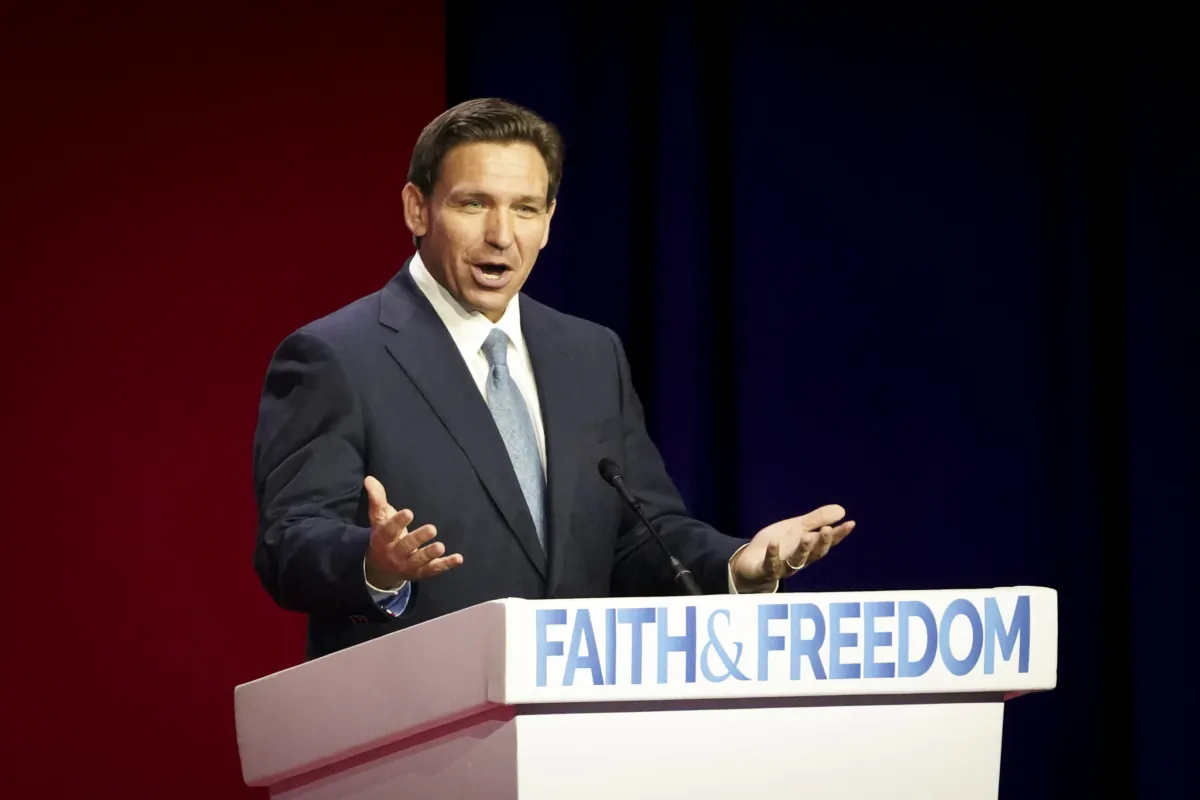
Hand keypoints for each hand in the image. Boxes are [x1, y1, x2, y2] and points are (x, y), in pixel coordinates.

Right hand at [363, 475, 462, 589]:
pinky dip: (446, 565)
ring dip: (430, 554)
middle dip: (418, 538)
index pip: (389, 530)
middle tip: (432, 528)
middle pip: (405, 546)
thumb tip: (370, 479)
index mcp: (383, 538)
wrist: (380, 569)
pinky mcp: (421, 572)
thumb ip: (377, 499)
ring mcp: (408, 564)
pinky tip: (458, 558)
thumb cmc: (384, 536)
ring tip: (441, 546)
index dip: (398, 522)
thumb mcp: (379, 518)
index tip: (409, 512)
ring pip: (419, 560)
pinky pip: (434, 569)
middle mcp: (394, 553)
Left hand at [731, 504, 854, 589]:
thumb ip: (817, 520)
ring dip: (802, 550)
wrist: (750, 563)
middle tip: (828, 530)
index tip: (850, 523)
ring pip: (796, 561)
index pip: (827, 542)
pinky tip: (774, 543)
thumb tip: (842, 510)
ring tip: (807, 537)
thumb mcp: (797, 529)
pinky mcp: (764, 570)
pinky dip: (772, 555)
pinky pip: (770, 565)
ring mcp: (782, 567)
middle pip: (814, 554)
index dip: (839, 534)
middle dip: (821, 543)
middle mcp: (799, 560)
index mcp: (808, 548)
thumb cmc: (778, 546)